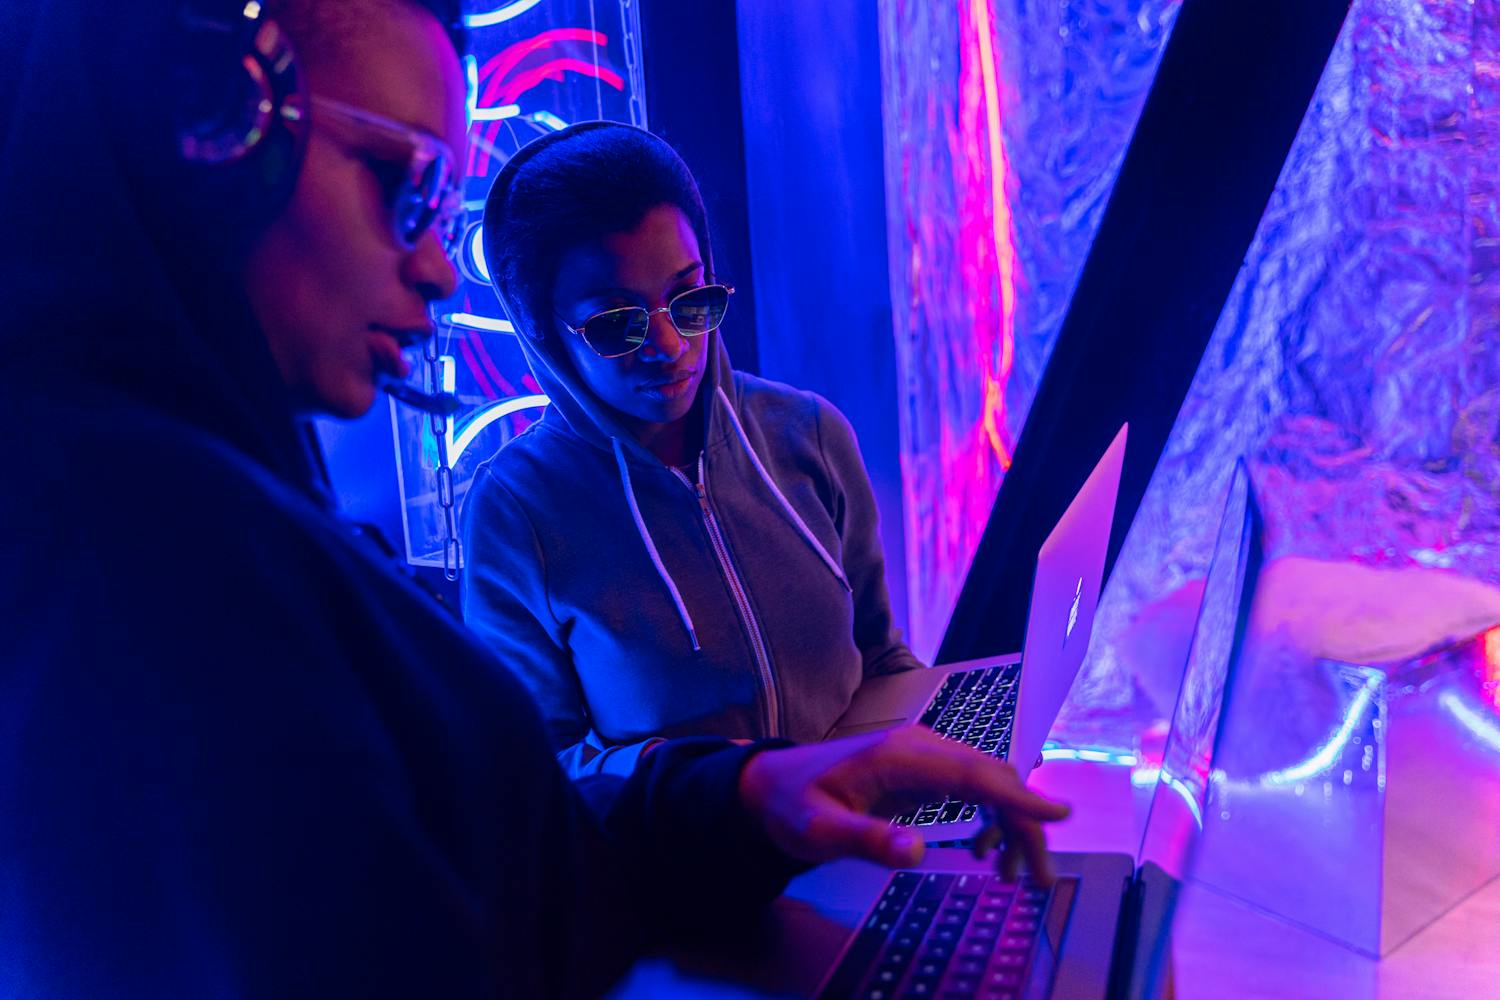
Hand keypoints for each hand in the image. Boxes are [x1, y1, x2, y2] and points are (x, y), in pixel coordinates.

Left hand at [738, 726, 1069, 881]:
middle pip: (991, 778)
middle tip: (1037, 878)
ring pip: (988, 783)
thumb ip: (867, 840)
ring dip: (1011, 826)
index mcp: (898, 756)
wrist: (771, 784)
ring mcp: (923, 754)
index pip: (971, 772)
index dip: (1017, 795)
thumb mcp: (819, 830)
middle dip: (1024, 826)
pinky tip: (985, 853)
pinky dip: (991, 818)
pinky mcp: (923, 768)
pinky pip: (972, 787)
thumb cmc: (793, 805)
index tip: (1059, 813)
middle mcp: (919, 747)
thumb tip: (917, 852)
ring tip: (1016, 876)